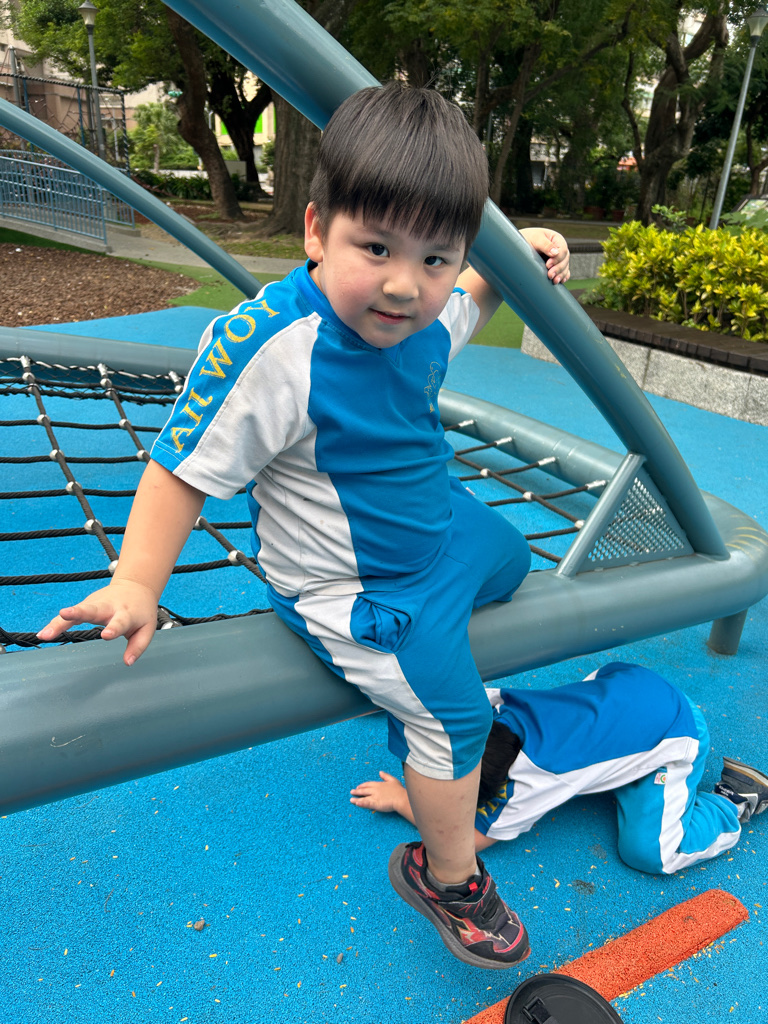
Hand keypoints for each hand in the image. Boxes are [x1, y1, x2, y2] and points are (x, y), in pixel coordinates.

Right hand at [36, 580, 158, 666]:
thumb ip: (138, 646)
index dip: (113, 629)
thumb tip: (128, 662)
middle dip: (78, 612)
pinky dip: (57, 624)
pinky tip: (44, 634)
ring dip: (60, 621)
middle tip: (65, 614)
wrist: (136, 587)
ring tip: (46, 633)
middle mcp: (109, 607)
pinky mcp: (85, 605)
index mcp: (126, 613)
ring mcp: (95, 604)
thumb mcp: (147, 628)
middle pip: (92, 610)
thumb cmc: (140, 611)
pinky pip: (69, 617)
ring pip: (77, 612)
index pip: (120, 622)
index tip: (106, 635)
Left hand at [350, 771, 408, 815]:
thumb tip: (380, 772)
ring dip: (356, 798)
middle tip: (352, 792)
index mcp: (379, 784)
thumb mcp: (392, 780)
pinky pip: (366, 804)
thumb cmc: (399, 790)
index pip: (368, 784)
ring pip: (363, 797)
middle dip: (357, 791)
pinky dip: (361, 803)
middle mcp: (375, 790)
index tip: (358, 786)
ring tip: (351, 800)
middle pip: (364, 790)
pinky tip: (356, 803)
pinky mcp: (375, 804)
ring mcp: (374, 797)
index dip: (363, 785)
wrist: (401, 798)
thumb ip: (385, 776)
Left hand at [519, 227, 570, 284]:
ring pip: (565, 267)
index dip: (557, 259)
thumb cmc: (527, 238)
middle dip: (558, 269)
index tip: (548, 265)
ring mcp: (558, 258)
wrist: (518, 245)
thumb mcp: (535, 239)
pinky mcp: (555, 266)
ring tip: (554, 281)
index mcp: (556, 239)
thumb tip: (555, 253)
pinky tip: (560, 281)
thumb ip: (545, 245)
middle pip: (565, 260)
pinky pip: (564, 271)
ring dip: (561, 275)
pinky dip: (563, 276)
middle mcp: (559, 249)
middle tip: (550, 275)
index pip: (563, 250)